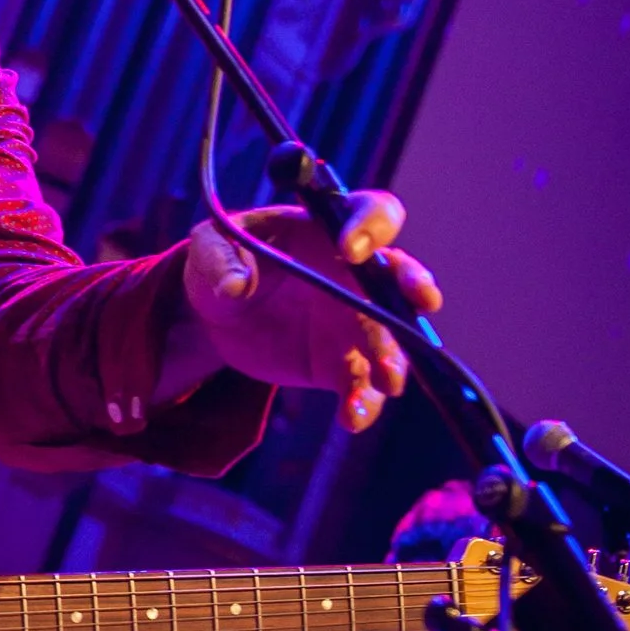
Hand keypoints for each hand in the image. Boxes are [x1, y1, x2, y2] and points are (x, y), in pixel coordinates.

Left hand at [160, 190, 443, 430]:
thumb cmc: (223, 261)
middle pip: (400, 276)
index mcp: (330, 231)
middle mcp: (355, 275)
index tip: (350, 249)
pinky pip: (361, 384)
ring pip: (390, 337)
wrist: (218, 315)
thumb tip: (234, 285)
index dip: (371, 227)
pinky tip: (352, 417)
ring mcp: (354, 322)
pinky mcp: (341, 364)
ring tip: (387, 380)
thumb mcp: (208, 248)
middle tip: (421, 302)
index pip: (372, 213)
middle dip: (414, 287)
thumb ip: (219, 260)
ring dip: (394, 357)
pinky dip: (362, 402)